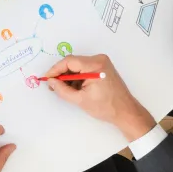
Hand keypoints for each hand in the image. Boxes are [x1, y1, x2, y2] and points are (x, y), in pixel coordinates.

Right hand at [40, 54, 156, 143]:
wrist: (125, 111)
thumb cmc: (106, 107)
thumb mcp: (80, 100)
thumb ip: (62, 90)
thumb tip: (51, 82)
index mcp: (94, 65)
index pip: (69, 61)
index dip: (55, 69)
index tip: (47, 78)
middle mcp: (99, 59)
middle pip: (73, 62)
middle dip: (62, 74)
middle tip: (53, 85)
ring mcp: (102, 63)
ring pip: (78, 66)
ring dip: (70, 76)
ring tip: (64, 90)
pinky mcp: (103, 68)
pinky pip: (85, 68)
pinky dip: (78, 77)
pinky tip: (74, 88)